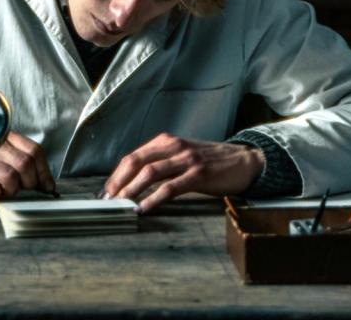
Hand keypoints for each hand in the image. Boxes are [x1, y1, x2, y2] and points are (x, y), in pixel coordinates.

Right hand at [0, 132, 54, 200]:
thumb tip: (47, 185)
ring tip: (4, 191)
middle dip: (29, 182)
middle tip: (23, 190)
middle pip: (25, 163)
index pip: (34, 150)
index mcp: (3, 136)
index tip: (46, 186)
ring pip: (10, 177)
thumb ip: (22, 163)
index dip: (44, 171)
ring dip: (12, 191)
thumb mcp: (1, 156)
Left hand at [101, 133, 263, 213]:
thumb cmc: (210, 161)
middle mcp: (173, 146)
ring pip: (150, 173)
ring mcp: (186, 159)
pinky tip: (143, 208)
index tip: (106, 191)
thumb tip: (133, 181)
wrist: (244, 161)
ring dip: (131, 190)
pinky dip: (153, 199)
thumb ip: (161, 162)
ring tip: (120, 204)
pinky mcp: (198, 174)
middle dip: (118, 182)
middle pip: (136, 162)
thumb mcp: (182, 155)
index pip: (132, 156)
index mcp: (166, 141)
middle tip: (107, 200)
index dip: (116, 174)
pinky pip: (170, 187)